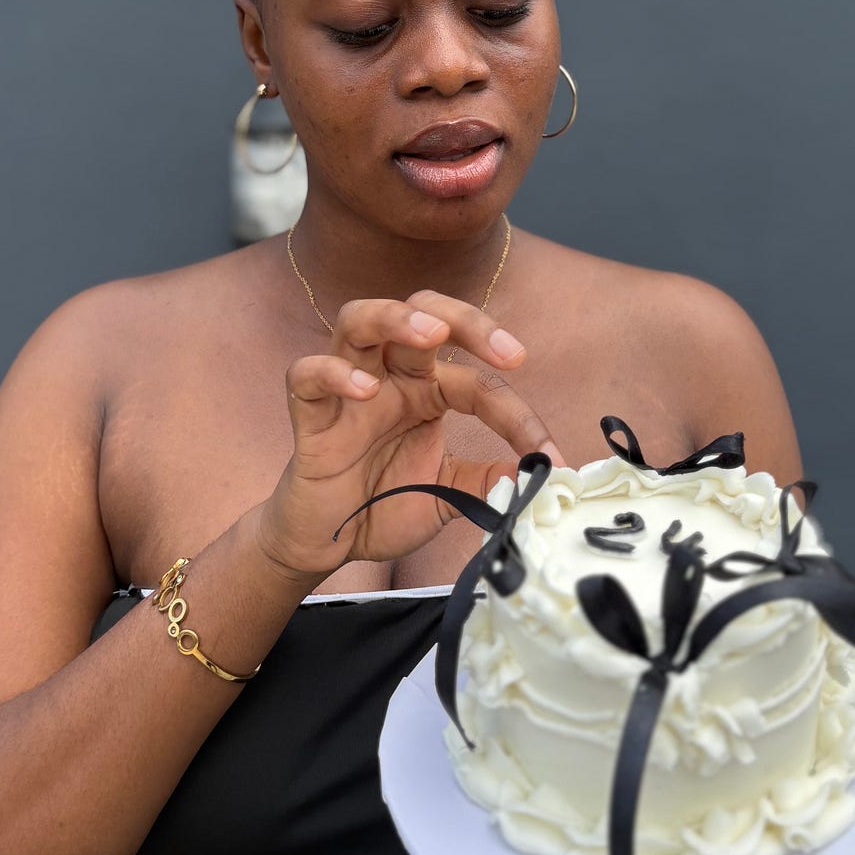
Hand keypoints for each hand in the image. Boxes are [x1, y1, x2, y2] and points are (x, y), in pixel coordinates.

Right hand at [254, 291, 565, 582]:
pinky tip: (363, 389)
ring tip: (431, 333)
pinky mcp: (308, 415)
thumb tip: (541, 477)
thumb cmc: (382, 506)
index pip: (477, 378)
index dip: (516, 414)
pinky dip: (333, 372)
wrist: (327, 544)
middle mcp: (390, 377)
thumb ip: (488, 483)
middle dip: (466, 319)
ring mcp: (346, 390)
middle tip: (506, 351)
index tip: (548, 453)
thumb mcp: (448, 494)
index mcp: (426, 390)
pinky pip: (306, 373)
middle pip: (421, 311)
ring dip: (397, 317)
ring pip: (359, 320)